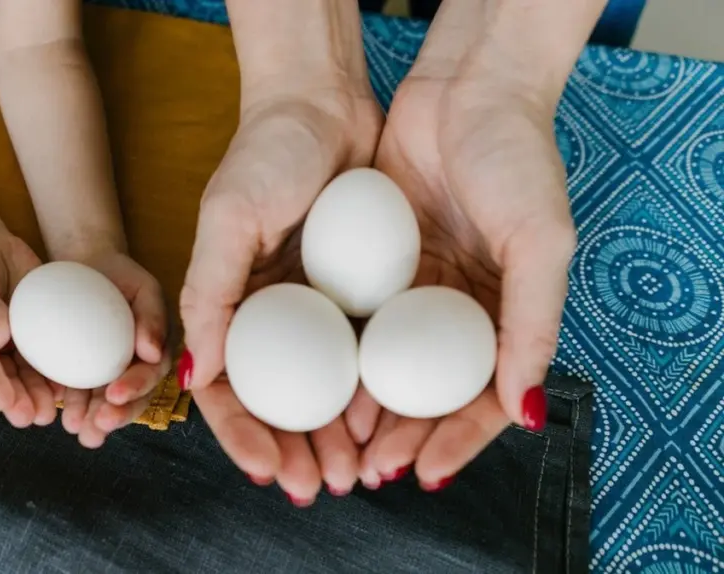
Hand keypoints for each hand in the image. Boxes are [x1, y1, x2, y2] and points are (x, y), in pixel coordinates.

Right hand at [0, 232, 52, 427]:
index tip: (4, 403)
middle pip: (7, 380)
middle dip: (21, 400)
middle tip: (35, 417)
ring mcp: (16, 345)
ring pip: (30, 375)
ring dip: (41, 394)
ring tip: (53, 412)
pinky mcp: (41, 333)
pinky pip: (51, 354)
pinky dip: (61, 370)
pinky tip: (75, 384)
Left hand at [60, 250, 169, 448]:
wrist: (88, 268)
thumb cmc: (121, 276)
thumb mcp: (144, 288)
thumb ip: (153, 316)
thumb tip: (154, 354)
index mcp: (157, 351)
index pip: (151, 375)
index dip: (135, 388)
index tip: (114, 396)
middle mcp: (137, 369)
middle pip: (131, 399)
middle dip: (115, 416)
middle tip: (96, 427)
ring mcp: (110, 374)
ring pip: (105, 404)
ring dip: (92, 419)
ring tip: (76, 429)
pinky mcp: (85, 374)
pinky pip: (80, 393)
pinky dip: (72, 405)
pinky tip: (60, 415)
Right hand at [180, 93, 383, 501]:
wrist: (326, 101)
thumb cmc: (266, 151)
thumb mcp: (228, 217)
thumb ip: (208, 292)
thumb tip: (193, 375)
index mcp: (226, 305)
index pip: (225, 389)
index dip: (244, 437)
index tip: (273, 472)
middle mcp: (268, 316)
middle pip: (276, 404)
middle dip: (294, 451)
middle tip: (324, 486)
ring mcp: (313, 309)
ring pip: (321, 392)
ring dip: (333, 437)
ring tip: (358, 472)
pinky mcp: (355, 295)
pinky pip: (361, 356)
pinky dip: (368, 394)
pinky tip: (384, 422)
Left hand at [360, 76, 575, 488]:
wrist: (465, 89)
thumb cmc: (518, 159)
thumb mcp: (540, 241)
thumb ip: (533, 325)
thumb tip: (523, 411)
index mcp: (507, 315)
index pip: (482, 399)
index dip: (456, 441)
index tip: (423, 473)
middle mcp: (459, 310)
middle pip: (429, 394)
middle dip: (404, 438)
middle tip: (370, 472)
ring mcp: (415, 290)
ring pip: (388, 368)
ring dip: (368, 411)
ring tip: (343, 446)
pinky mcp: (375, 265)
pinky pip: (357, 323)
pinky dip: (343, 360)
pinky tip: (322, 387)